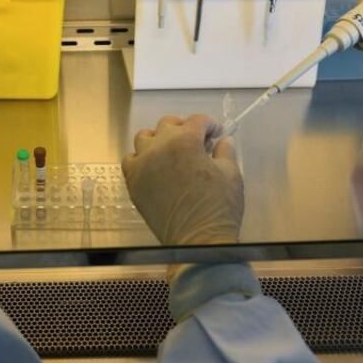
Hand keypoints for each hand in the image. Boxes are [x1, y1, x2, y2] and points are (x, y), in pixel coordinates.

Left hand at [122, 115, 242, 245]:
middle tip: (196, 140)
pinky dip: (140, 159)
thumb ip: (225, 152)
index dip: (210, 124)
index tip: (216, 133)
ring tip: (171, 150)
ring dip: (159, 139)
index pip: (197, 121)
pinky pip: (130, 160)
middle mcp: (159, 148)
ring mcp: (143, 164)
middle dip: (184, 127)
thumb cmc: (218, 208)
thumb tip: (223, 142)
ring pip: (144, 138)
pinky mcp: (133, 182)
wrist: (198, 241)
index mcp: (185, 141)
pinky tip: (153, 166)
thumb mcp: (231, 175)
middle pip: (168, 124)